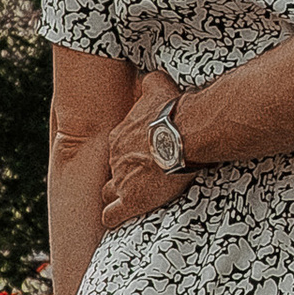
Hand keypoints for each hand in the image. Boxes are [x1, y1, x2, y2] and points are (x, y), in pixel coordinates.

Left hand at [101, 77, 190, 231]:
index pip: (118, 147)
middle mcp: (115, 157)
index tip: (144, 156)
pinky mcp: (131, 201)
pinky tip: (119, 219)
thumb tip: (150, 75)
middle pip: (113, 169)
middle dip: (124, 174)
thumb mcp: (159, 86)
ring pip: (109, 192)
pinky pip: (111, 215)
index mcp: (120, 135)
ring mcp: (120, 180)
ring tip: (132, 199)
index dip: (130, 154)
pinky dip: (114, 218)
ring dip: (117, 196)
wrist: (184, 134)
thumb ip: (151, 82)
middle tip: (142, 178)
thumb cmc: (175, 111)